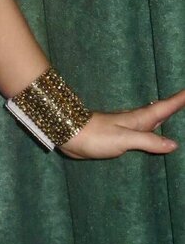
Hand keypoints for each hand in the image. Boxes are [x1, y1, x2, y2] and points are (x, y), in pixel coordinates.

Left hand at [59, 87, 184, 159]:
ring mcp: (127, 127)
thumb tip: (174, 143)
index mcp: (138, 120)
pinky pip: (143, 130)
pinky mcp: (119, 136)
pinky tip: (153, 131)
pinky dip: (153, 128)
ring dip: (165, 113)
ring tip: (176, 109)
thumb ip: (147, 141)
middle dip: (176, 104)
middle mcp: (135, 121)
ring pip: (152, 119)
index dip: (179, 100)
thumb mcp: (124, 139)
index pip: (164, 108)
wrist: (69, 133)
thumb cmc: (96, 135)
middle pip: (161, 110)